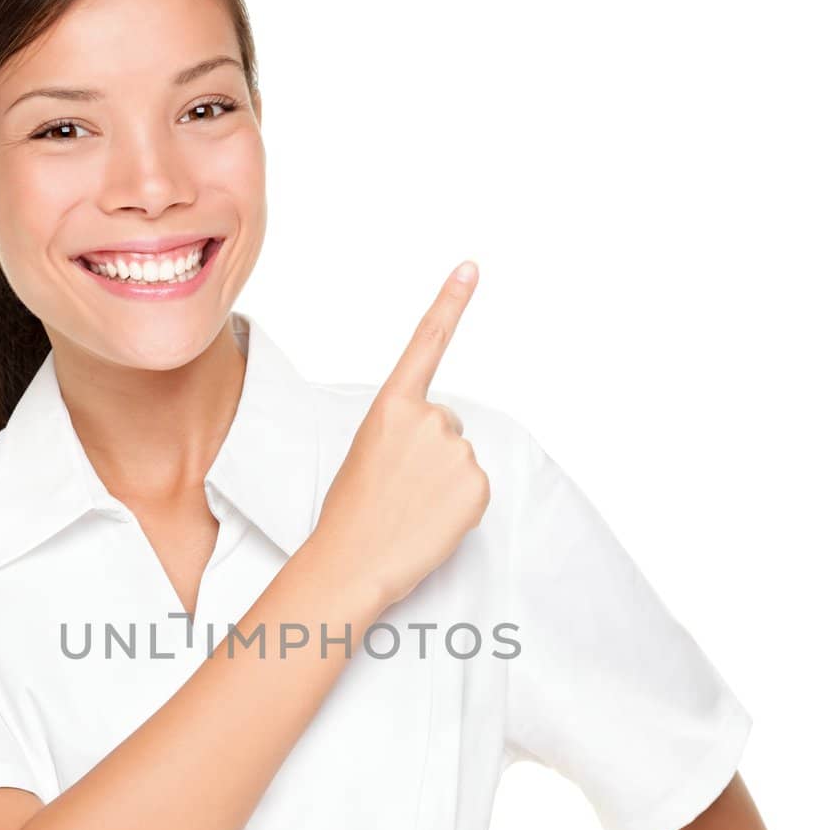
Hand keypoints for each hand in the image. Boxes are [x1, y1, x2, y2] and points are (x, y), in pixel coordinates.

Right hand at [312, 260, 488, 612]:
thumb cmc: (351, 514)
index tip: (471, 267)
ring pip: (460, 460)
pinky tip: (430, 521)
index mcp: (391, 406)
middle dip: (429, 454)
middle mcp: (429, 418)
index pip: (426, 344)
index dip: (450, 303)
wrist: (353, 562)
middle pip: (446, 426)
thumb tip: (442, 445)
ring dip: (442, 482)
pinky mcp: (478, 485)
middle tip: (398, 488)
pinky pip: (474, 489)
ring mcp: (457, 451)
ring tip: (409, 508)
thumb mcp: (368, 454)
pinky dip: (458, 507)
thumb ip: (405, 432)